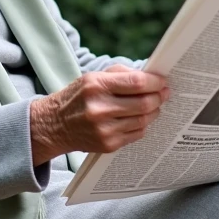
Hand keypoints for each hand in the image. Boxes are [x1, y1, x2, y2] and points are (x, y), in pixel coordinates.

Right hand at [30, 64, 169, 165]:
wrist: (55, 125)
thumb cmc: (78, 97)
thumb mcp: (93, 77)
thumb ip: (121, 74)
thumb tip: (150, 76)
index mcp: (96, 86)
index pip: (136, 82)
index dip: (155, 82)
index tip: (162, 81)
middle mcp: (99, 108)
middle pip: (144, 103)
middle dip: (159, 97)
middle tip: (164, 93)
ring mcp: (104, 129)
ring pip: (143, 120)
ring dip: (154, 111)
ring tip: (154, 105)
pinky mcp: (108, 144)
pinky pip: (137, 134)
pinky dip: (143, 124)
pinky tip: (140, 118)